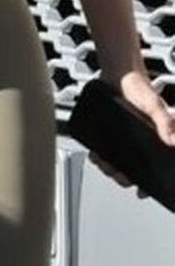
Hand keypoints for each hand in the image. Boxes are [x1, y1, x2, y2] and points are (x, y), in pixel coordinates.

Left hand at [90, 68, 174, 193]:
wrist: (118, 74)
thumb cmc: (139, 86)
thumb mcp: (153, 105)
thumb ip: (165, 121)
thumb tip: (173, 141)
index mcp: (155, 138)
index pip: (155, 167)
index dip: (149, 183)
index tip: (142, 191)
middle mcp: (141, 141)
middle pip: (135, 169)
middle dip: (125, 176)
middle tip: (118, 174)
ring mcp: (125, 139)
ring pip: (119, 163)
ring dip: (111, 167)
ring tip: (105, 164)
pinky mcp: (111, 134)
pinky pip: (107, 151)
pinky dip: (101, 156)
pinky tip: (97, 156)